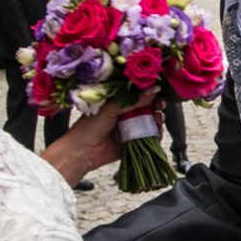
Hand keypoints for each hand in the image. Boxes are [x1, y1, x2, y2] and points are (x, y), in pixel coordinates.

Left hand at [44, 91, 158, 185]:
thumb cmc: (89, 126)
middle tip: (159, 106)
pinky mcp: (134, 142)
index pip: (138, 93)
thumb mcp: (111, 108)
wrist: (81, 152)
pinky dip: (156, 134)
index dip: (149, 92)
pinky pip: (149, 137)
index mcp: (118, 101)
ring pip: (151, 121)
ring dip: (158, 120)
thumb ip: (133, 100)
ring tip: (157, 120)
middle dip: (157, 106)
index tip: (158, 91)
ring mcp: (131, 127)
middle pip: (148, 106)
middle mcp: (126, 113)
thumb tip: (154, 89)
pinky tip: (157, 132)